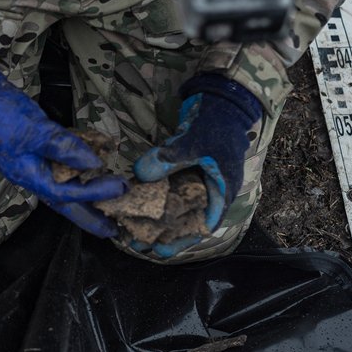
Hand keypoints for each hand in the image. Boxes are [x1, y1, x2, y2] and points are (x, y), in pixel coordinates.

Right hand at [0, 71, 126, 236]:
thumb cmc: (2, 116)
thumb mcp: (35, 131)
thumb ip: (65, 147)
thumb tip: (94, 163)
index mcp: (31, 176)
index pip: (69, 193)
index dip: (96, 193)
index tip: (119, 189)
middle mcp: (32, 175)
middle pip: (65, 202)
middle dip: (88, 217)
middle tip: (112, 230)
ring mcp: (32, 163)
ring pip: (64, 186)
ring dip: (86, 196)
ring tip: (107, 205)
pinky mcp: (35, 149)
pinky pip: (61, 166)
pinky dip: (77, 169)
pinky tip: (92, 166)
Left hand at [132, 75, 261, 257]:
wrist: (221, 101)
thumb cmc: (216, 125)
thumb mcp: (193, 142)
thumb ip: (169, 159)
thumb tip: (139, 174)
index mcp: (220, 193)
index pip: (202, 226)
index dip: (181, 240)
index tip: (158, 250)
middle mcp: (209, 193)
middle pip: (185, 221)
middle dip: (161, 233)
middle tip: (135, 241)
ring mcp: (197, 182)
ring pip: (175, 207)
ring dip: (156, 217)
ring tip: (130, 227)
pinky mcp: (186, 172)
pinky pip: (170, 191)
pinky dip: (155, 198)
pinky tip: (135, 202)